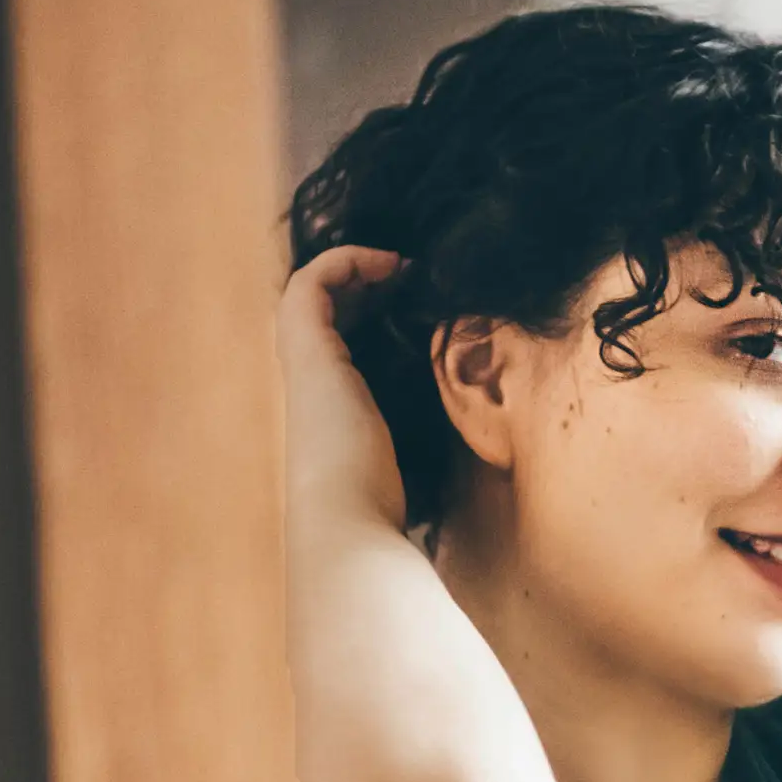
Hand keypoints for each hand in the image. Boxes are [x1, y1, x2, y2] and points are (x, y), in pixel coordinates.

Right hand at [281, 245, 413, 536]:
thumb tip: (477, 427)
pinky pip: (311, 282)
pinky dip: (345, 261)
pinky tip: (389, 267)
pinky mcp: (309, 351)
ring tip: (401, 265)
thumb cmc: (385, 502)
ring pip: (309, 290)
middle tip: (410, 274)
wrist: (350, 520)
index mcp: (330, 402)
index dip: (369, 308)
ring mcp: (305, 363)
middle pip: (321, 309)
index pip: (336, 338)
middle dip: (362, 282)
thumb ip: (425, 433)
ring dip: (354, 265)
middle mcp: (310, 379)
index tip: (416, 300)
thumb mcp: (412, 457)